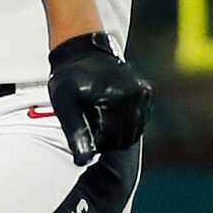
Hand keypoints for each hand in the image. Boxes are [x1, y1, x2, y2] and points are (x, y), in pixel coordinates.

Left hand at [45, 33, 149, 163]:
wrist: (81, 51)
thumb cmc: (69, 79)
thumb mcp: (65, 105)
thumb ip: (75, 132)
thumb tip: (83, 161)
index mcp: (117, 97)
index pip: (112, 140)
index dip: (95, 143)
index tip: (82, 131)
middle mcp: (136, 94)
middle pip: (125, 139)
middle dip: (106, 139)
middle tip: (88, 123)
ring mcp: (144, 94)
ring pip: (133, 133)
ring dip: (115, 133)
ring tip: (96, 116)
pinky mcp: (146, 93)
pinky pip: (138, 122)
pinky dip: (123, 124)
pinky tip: (107, 111)